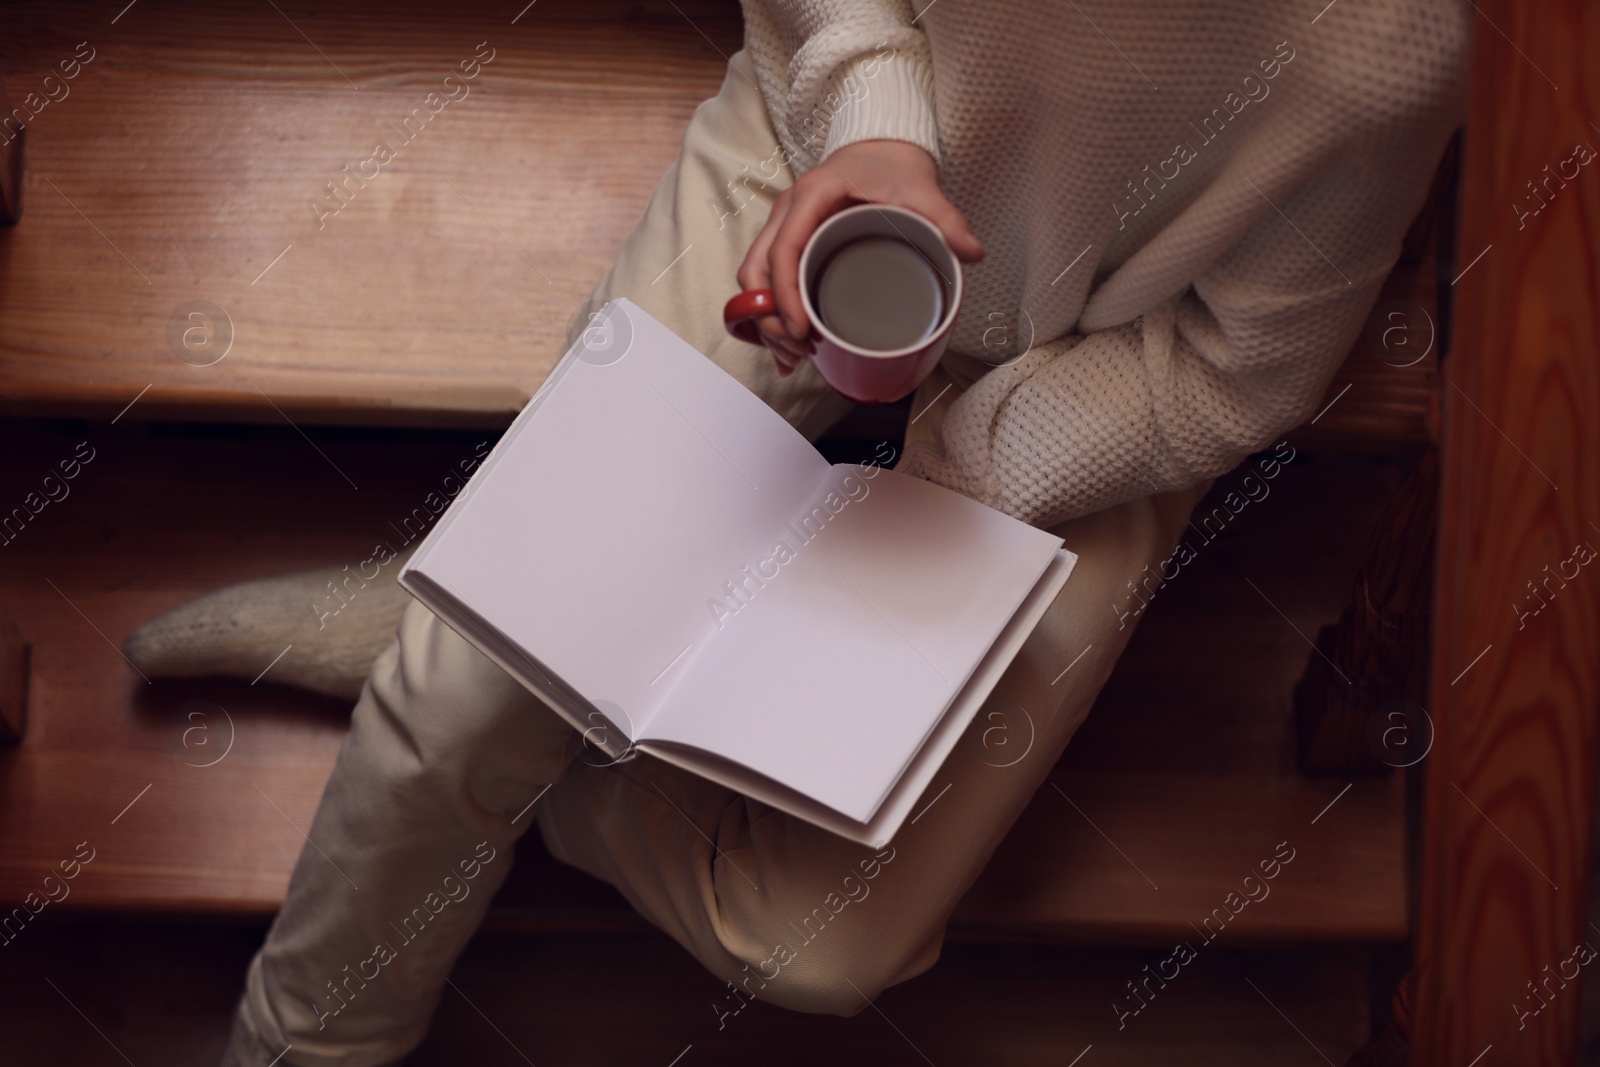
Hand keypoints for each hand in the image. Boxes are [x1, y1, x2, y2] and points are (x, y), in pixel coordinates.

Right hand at [735, 139, 983, 375]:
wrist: (881, 146)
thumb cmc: (893, 166)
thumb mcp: (921, 190)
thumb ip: (945, 219)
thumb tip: (972, 252)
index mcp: (812, 195)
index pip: (783, 249)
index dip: (785, 295)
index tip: (801, 330)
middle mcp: (788, 209)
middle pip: (756, 268)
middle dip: (768, 316)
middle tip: (798, 351)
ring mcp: (783, 224)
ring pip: (753, 276)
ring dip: (763, 318)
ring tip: (790, 357)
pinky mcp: (788, 238)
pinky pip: (764, 276)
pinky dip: (767, 311)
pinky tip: (784, 346)